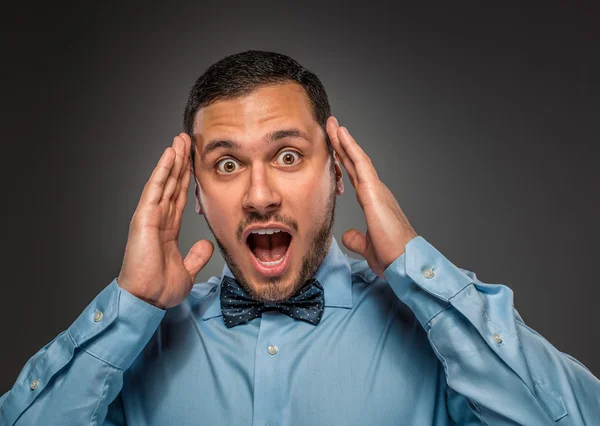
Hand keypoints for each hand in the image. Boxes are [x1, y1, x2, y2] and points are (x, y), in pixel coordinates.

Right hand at [117, 133, 213, 308]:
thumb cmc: (160, 289)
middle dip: (180, 163)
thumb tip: (206, 243)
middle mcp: (158, 219)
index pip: (179, 197)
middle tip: (186, 141)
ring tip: (180, 140)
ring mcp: (150, 216)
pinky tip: (169, 154)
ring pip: (164, 181)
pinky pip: (155, 189)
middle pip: (172, 184)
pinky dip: (162, 170)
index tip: (193, 163)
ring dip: (172, 160)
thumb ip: (196, 256)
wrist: (147, 300)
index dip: (186, 179)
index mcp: (167, 229)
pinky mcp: (144, 217)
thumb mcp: (187, 270)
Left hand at [326, 117, 417, 278]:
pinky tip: (342, 134)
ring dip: (344, 140)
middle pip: (355, 163)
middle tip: (330, 127)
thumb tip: (347, 234)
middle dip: (342, 145)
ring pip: (357, 158)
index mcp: (373, 203)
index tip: (333, 148)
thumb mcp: (366, 246)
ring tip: (332, 124)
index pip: (355, 177)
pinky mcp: (375, 192)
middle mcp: (376, 192)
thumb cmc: (391, 255)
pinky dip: (350, 148)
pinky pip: (361, 164)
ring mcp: (376, 190)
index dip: (343, 161)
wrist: (404, 262)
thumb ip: (356, 238)